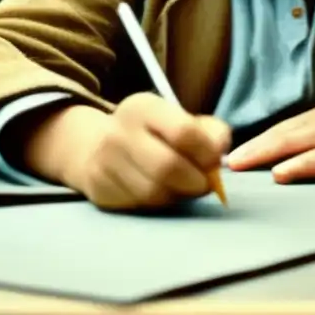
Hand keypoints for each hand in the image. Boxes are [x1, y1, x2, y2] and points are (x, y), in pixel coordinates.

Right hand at [24, 93, 230, 210]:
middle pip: (168, 168)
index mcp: (142, 107)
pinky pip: (140, 206)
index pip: (183, 132)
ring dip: (179, 196)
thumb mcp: (178, 117)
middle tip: (205, 183)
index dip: (207, 152)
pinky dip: (160, 204)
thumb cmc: (151, 133)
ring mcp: (104, 163)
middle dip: (196, 182)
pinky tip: (163, 193)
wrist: (94, 146)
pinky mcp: (100, 190)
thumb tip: (220, 156)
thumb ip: (209, 131)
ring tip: (185, 187)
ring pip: (155, 193)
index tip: (215, 161)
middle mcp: (118, 132)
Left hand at [225, 88, 314, 182]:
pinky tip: (279, 173)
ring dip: (260, 154)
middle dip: (248, 148)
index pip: (281, 130)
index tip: (232, 152)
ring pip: (289, 144)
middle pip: (277, 135)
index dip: (255, 141)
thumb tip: (306, 153)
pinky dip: (297, 166)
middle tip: (220, 161)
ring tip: (236, 165)